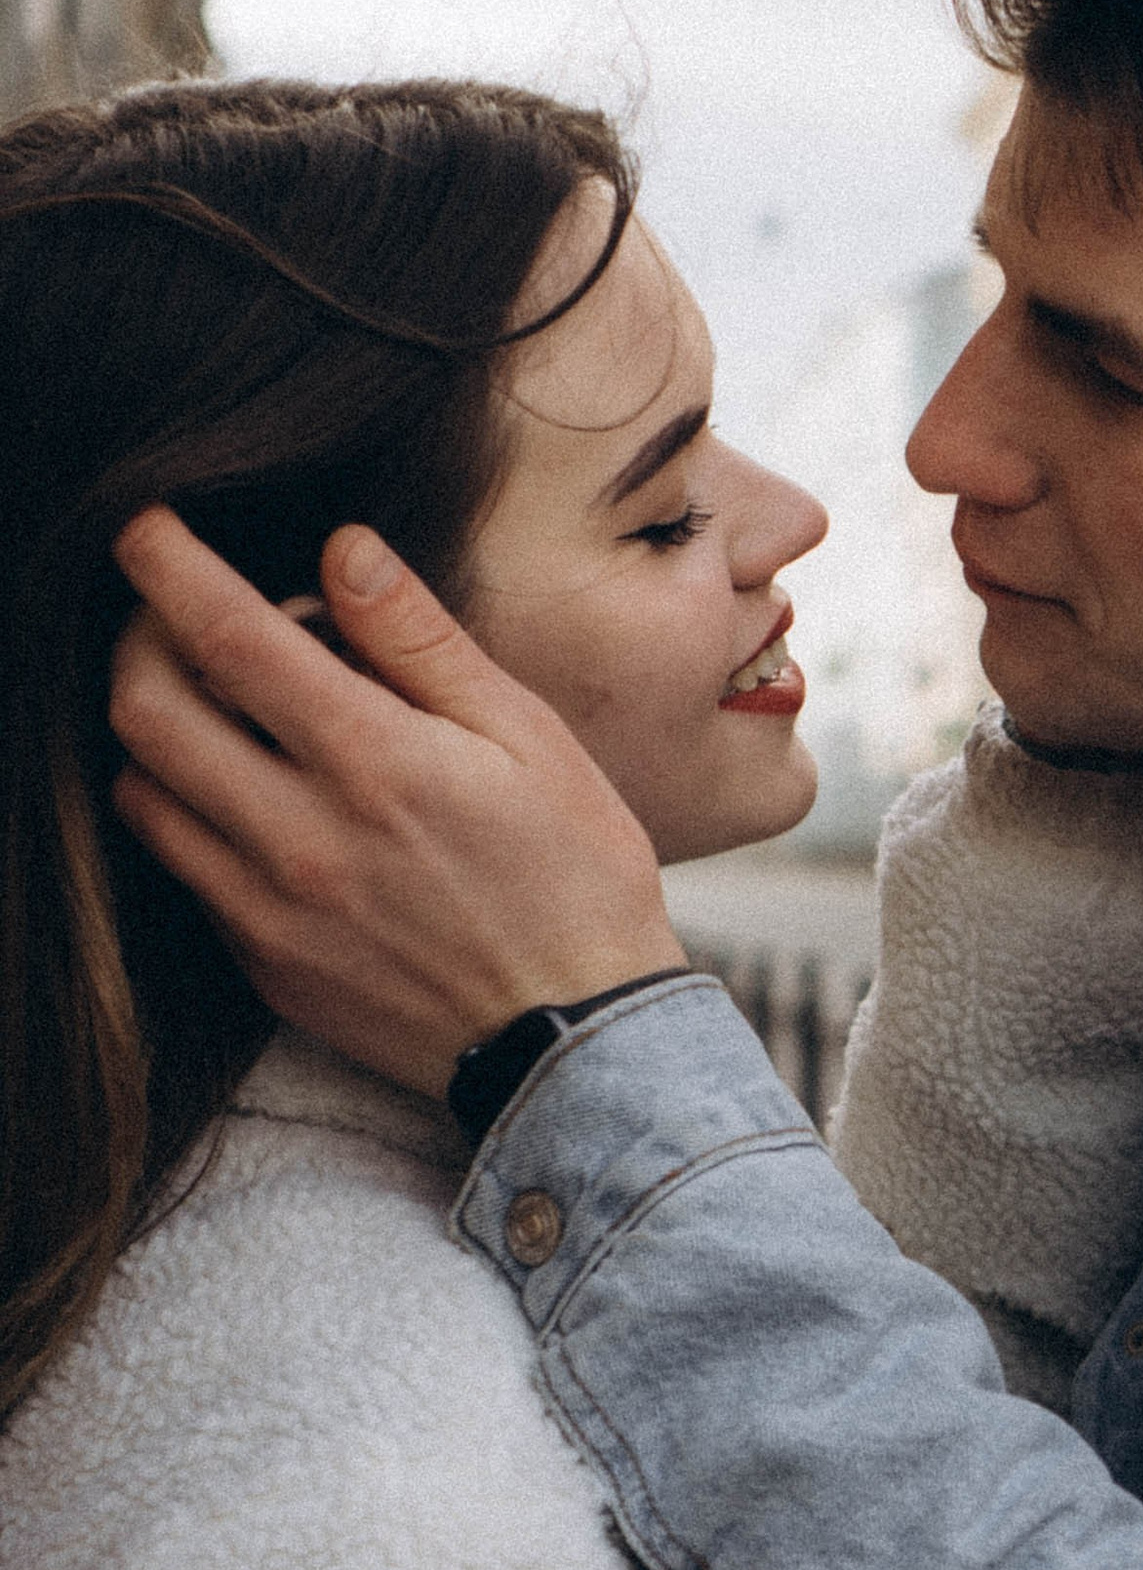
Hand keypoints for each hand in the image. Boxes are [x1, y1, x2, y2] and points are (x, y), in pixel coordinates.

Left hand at [111, 509, 680, 1094]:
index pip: (229, 639)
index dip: (167, 569)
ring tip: (217, 706)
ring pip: (143, 793)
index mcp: (375, 762)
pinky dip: (188, 810)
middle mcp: (301, 836)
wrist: (577, 1042)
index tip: (143, 526)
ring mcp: (270, 910)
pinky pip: (181, 869)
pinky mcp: (262, 965)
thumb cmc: (575, 873)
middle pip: (146, 712)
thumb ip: (421, 642)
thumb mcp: (528, 737)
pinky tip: (247, 794)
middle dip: (138, 639)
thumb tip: (342, 551)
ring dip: (156, 730)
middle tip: (174, 615)